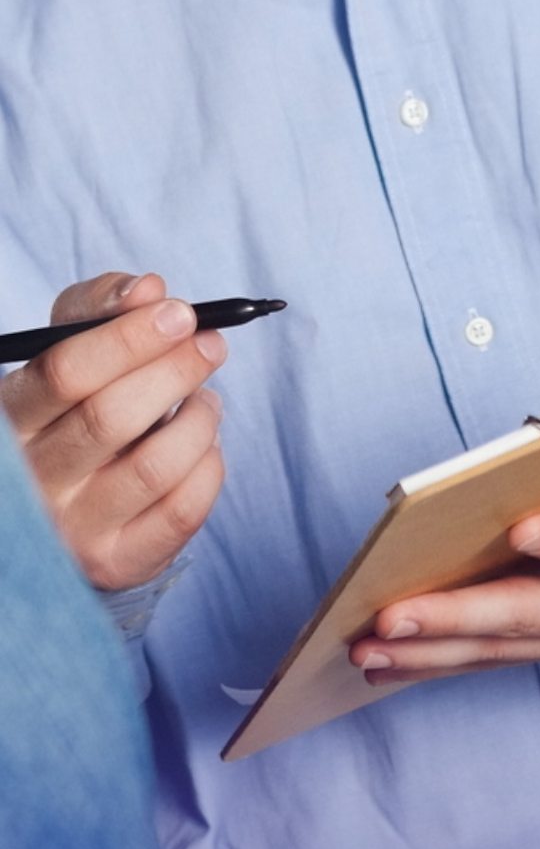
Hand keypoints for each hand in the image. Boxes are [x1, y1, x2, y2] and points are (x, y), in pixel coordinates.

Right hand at [0, 271, 226, 589]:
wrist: (60, 512)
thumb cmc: (69, 412)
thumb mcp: (66, 353)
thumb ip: (98, 309)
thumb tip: (147, 288)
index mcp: (11, 419)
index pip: (64, 372)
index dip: (129, 337)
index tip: (179, 312)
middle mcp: (32, 478)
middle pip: (111, 417)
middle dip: (174, 370)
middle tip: (211, 344)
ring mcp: (72, 527)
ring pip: (155, 466)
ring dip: (198, 420)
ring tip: (207, 399)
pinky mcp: (115, 561)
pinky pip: (182, 511)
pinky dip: (209, 467)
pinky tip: (205, 446)